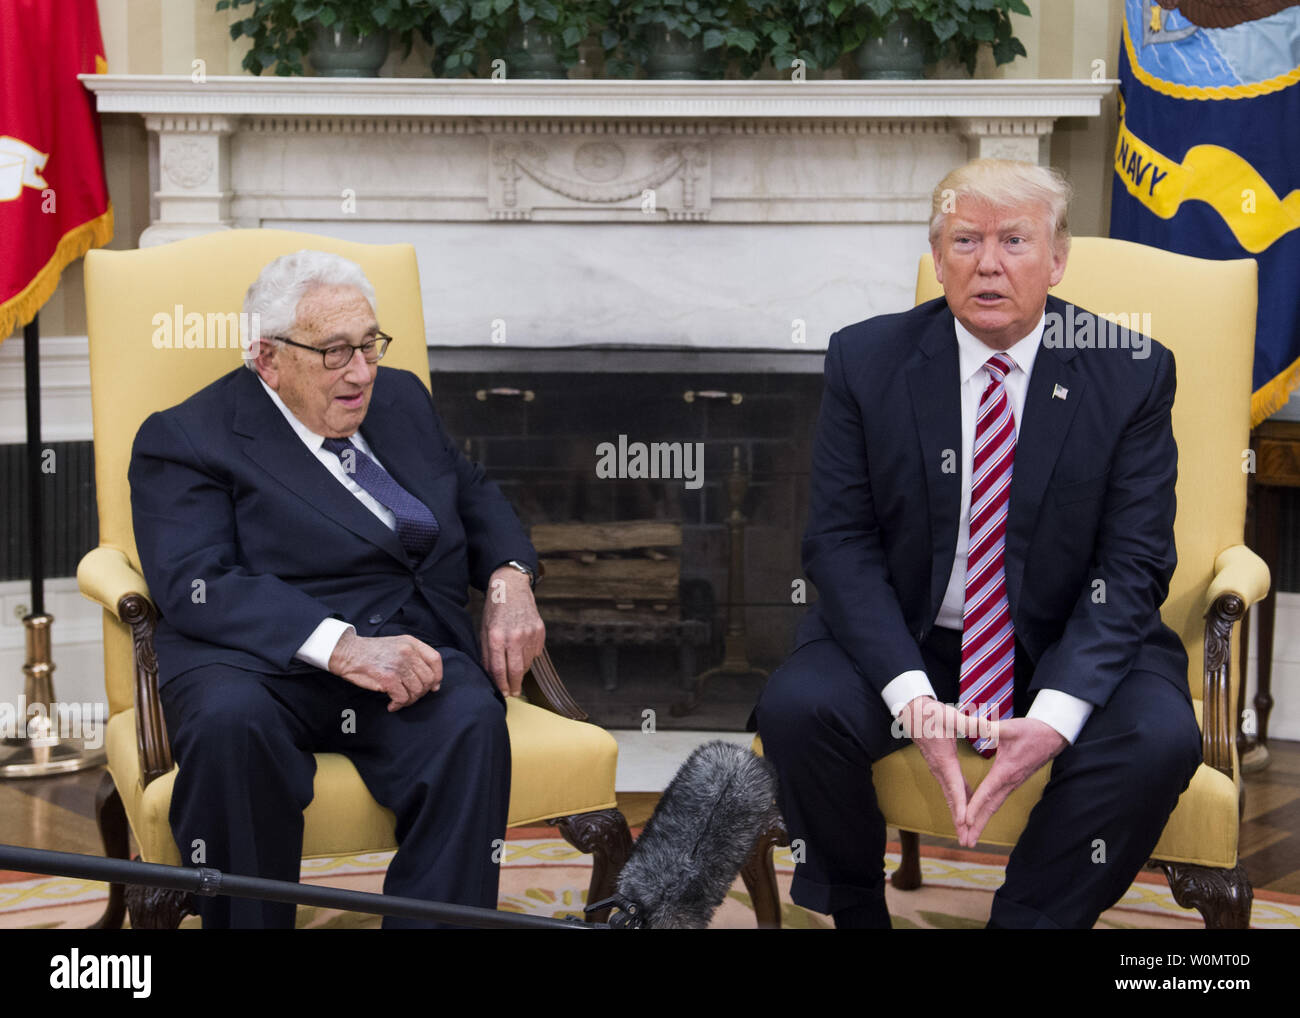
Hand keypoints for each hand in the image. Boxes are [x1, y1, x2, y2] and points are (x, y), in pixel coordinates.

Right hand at [328, 630, 441, 711]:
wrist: (347, 652)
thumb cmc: (371, 652)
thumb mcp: (397, 645)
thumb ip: (415, 657)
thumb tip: (433, 682)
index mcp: (411, 643)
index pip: (435, 660)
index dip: (437, 676)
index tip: (433, 687)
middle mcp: (408, 652)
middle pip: (428, 679)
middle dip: (420, 692)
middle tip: (409, 696)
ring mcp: (398, 665)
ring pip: (416, 690)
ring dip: (408, 700)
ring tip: (399, 700)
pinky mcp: (388, 678)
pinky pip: (402, 698)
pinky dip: (398, 704)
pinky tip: (392, 704)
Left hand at [480, 566, 545, 697]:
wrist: (512, 588)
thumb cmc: (495, 609)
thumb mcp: (484, 630)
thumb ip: (487, 653)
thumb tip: (491, 675)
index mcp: (496, 637)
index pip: (499, 669)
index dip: (502, 685)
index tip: (504, 693)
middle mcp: (514, 636)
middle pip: (517, 670)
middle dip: (515, 685)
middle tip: (514, 693)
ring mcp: (529, 633)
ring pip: (527, 662)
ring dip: (522, 670)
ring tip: (516, 668)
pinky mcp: (539, 630)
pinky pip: (535, 652)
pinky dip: (529, 655)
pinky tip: (523, 648)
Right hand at [896, 696, 974, 845]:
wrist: (912, 712)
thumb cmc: (931, 713)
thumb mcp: (950, 717)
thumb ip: (968, 722)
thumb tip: (985, 724)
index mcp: (944, 760)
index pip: (954, 786)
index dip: (960, 805)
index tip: (965, 821)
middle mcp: (940, 769)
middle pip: (951, 799)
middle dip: (959, 821)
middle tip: (966, 840)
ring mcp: (938, 769)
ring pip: (950, 796)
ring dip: (957, 815)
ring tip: (965, 833)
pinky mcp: (939, 767)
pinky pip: (950, 788)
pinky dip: (956, 802)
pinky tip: (965, 807)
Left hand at [962, 718, 1066, 847]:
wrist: (1054, 735)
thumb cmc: (1032, 731)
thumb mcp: (1008, 727)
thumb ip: (986, 727)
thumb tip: (968, 722)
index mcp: (1006, 771)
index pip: (987, 792)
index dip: (975, 806)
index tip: (965, 821)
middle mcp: (1009, 782)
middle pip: (990, 808)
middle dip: (977, 826)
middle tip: (965, 842)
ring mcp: (1012, 784)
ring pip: (994, 806)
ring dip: (981, 822)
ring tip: (970, 838)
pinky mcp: (1013, 782)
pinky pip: (998, 801)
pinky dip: (987, 812)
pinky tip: (980, 818)